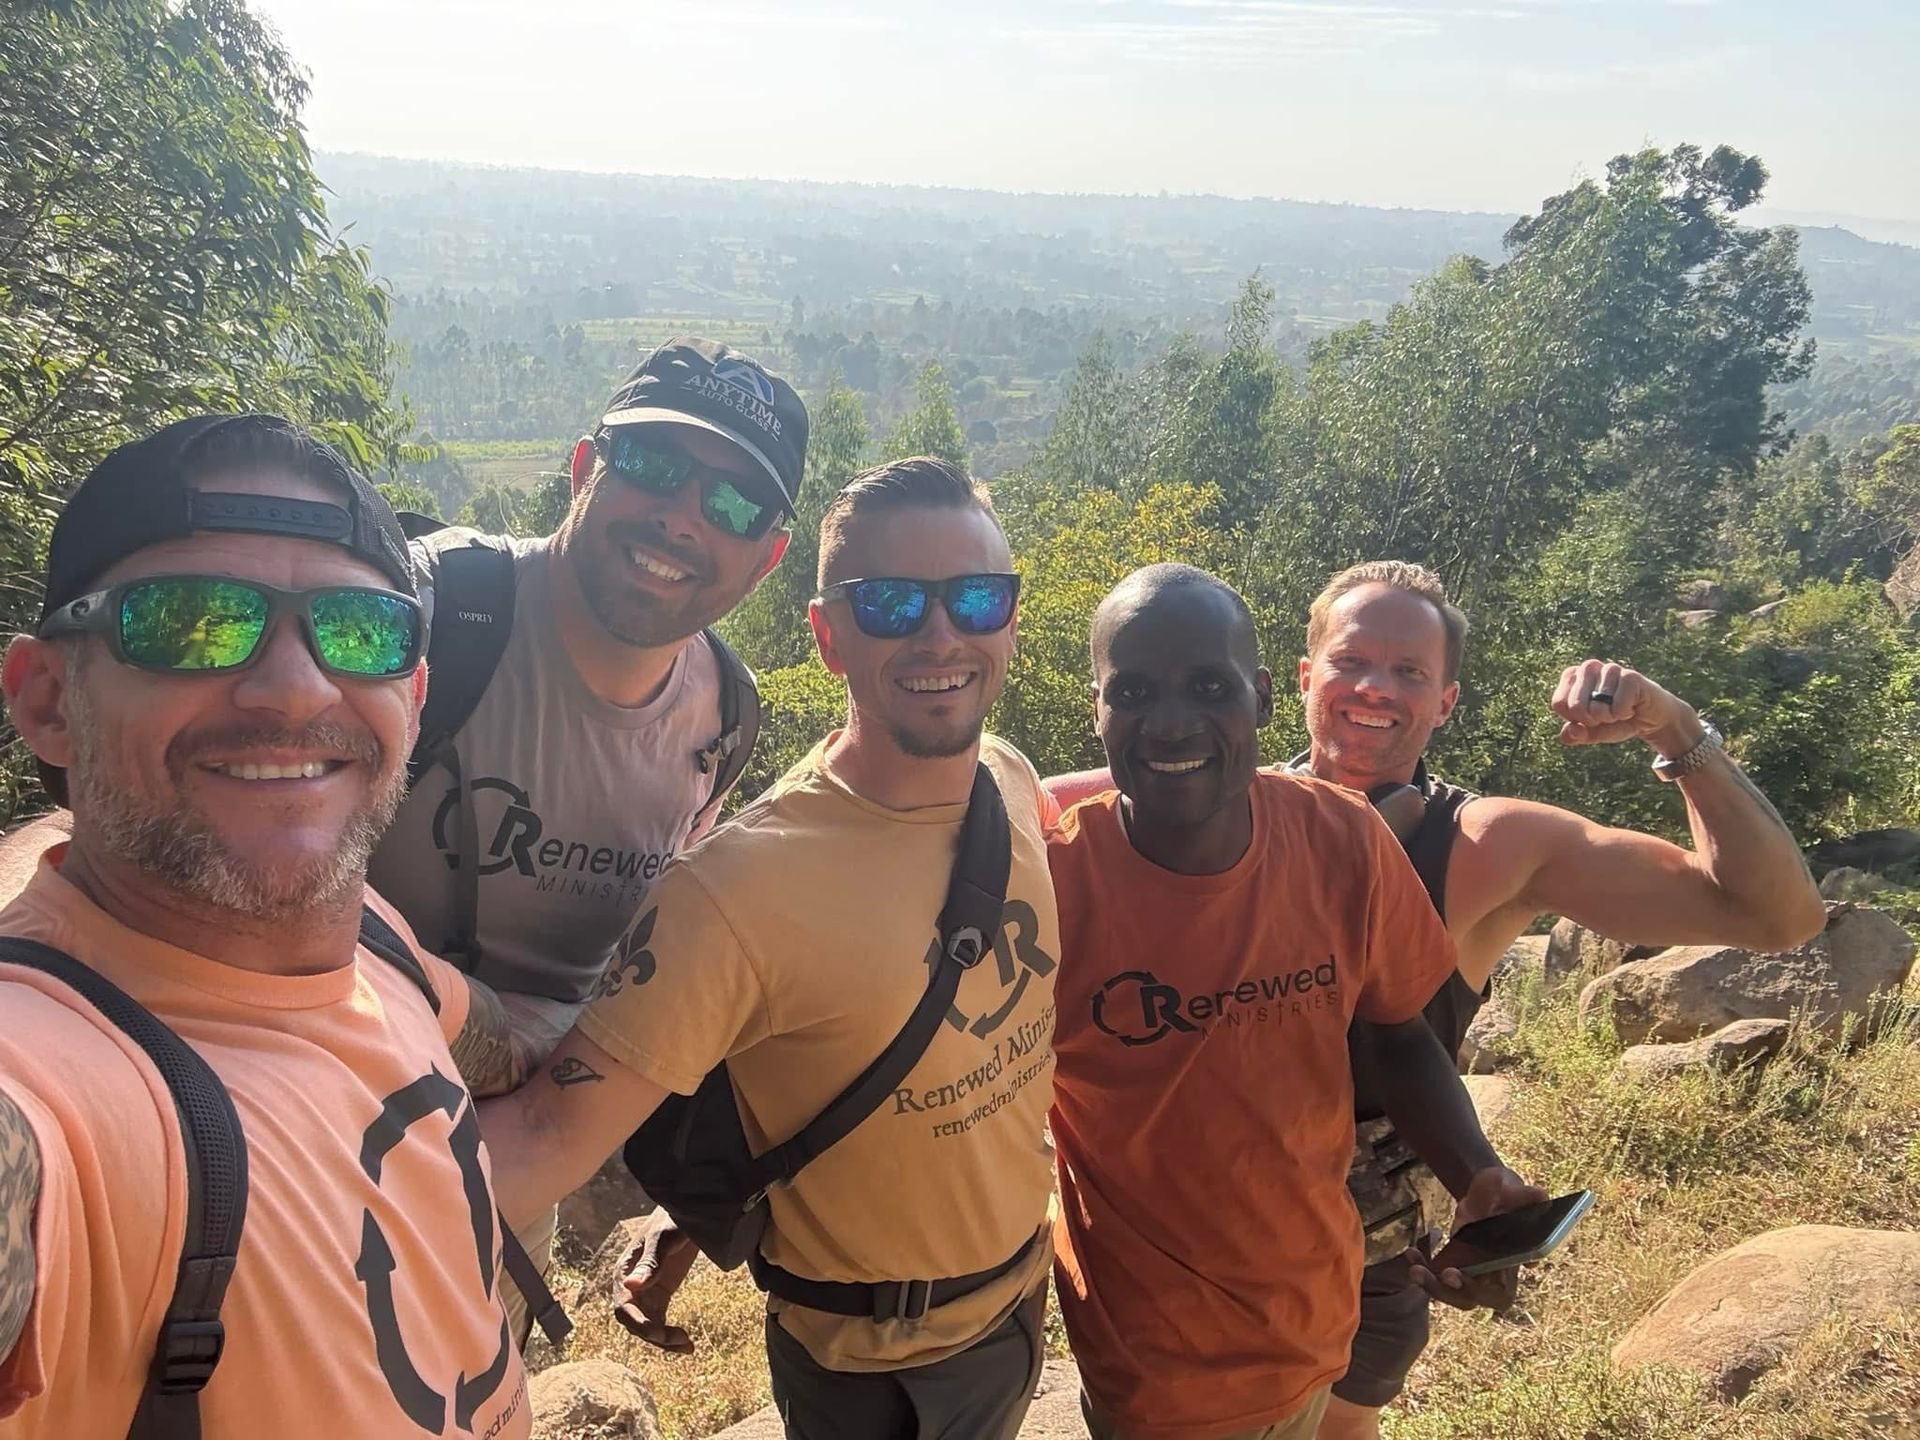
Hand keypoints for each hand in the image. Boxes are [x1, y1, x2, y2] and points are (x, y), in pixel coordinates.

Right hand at [612, 1212, 698, 1353]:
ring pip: (647, 1327)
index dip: (637, 1323)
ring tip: (688, 1347)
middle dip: (655, 1336)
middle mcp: (631, 1286)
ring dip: (664, 1342)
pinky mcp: (660, 1296)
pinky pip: (659, 1323)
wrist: (690, 1212)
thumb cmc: (673, 1219)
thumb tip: (630, 1285)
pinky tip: (688, 1346)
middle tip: (682, 1339)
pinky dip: (670, 1336)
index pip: (623, 1307)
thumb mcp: (664, 1239)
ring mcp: (646, 1293)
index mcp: (625, 1272)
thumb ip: (650, 1263)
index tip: (658, 1333)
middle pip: (634, 1323)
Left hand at [1405, 1165, 1549, 1312]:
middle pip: (1472, 1299)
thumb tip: (1541, 1196)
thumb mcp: (1514, 1188)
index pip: (1501, 1293)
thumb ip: (1525, 1196)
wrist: (1486, 1189)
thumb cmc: (1506, 1190)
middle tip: (1438, 1274)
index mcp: (1511, 1264)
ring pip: (1452, 1293)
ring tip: (1414, 1267)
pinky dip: (1422, 1266)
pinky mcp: (1455, 1264)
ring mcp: (1473, 1272)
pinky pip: (1437, 1276)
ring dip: (1431, 1285)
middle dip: (1450, 1292)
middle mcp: (1493, 1275)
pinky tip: (1411, 1251)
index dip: (1481, 1292)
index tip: (1457, 1274)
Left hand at [1550, 660, 1700, 756]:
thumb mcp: (1592, 732)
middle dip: (1591, 721)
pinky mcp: (1631, 676)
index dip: (1575, 719)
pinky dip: (1625, 714)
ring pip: (1596, 709)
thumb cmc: (1616, 721)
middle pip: (1575, 706)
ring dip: (1610, 718)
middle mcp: (1589, 667)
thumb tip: (1572, 732)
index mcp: (1572, 676)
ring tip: (1620, 710)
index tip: (1589, 717)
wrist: (1651, 719)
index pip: (1559, 703)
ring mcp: (1610, 668)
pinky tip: (1633, 706)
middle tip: (1607, 715)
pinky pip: (1617, 708)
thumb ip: (1575, 735)